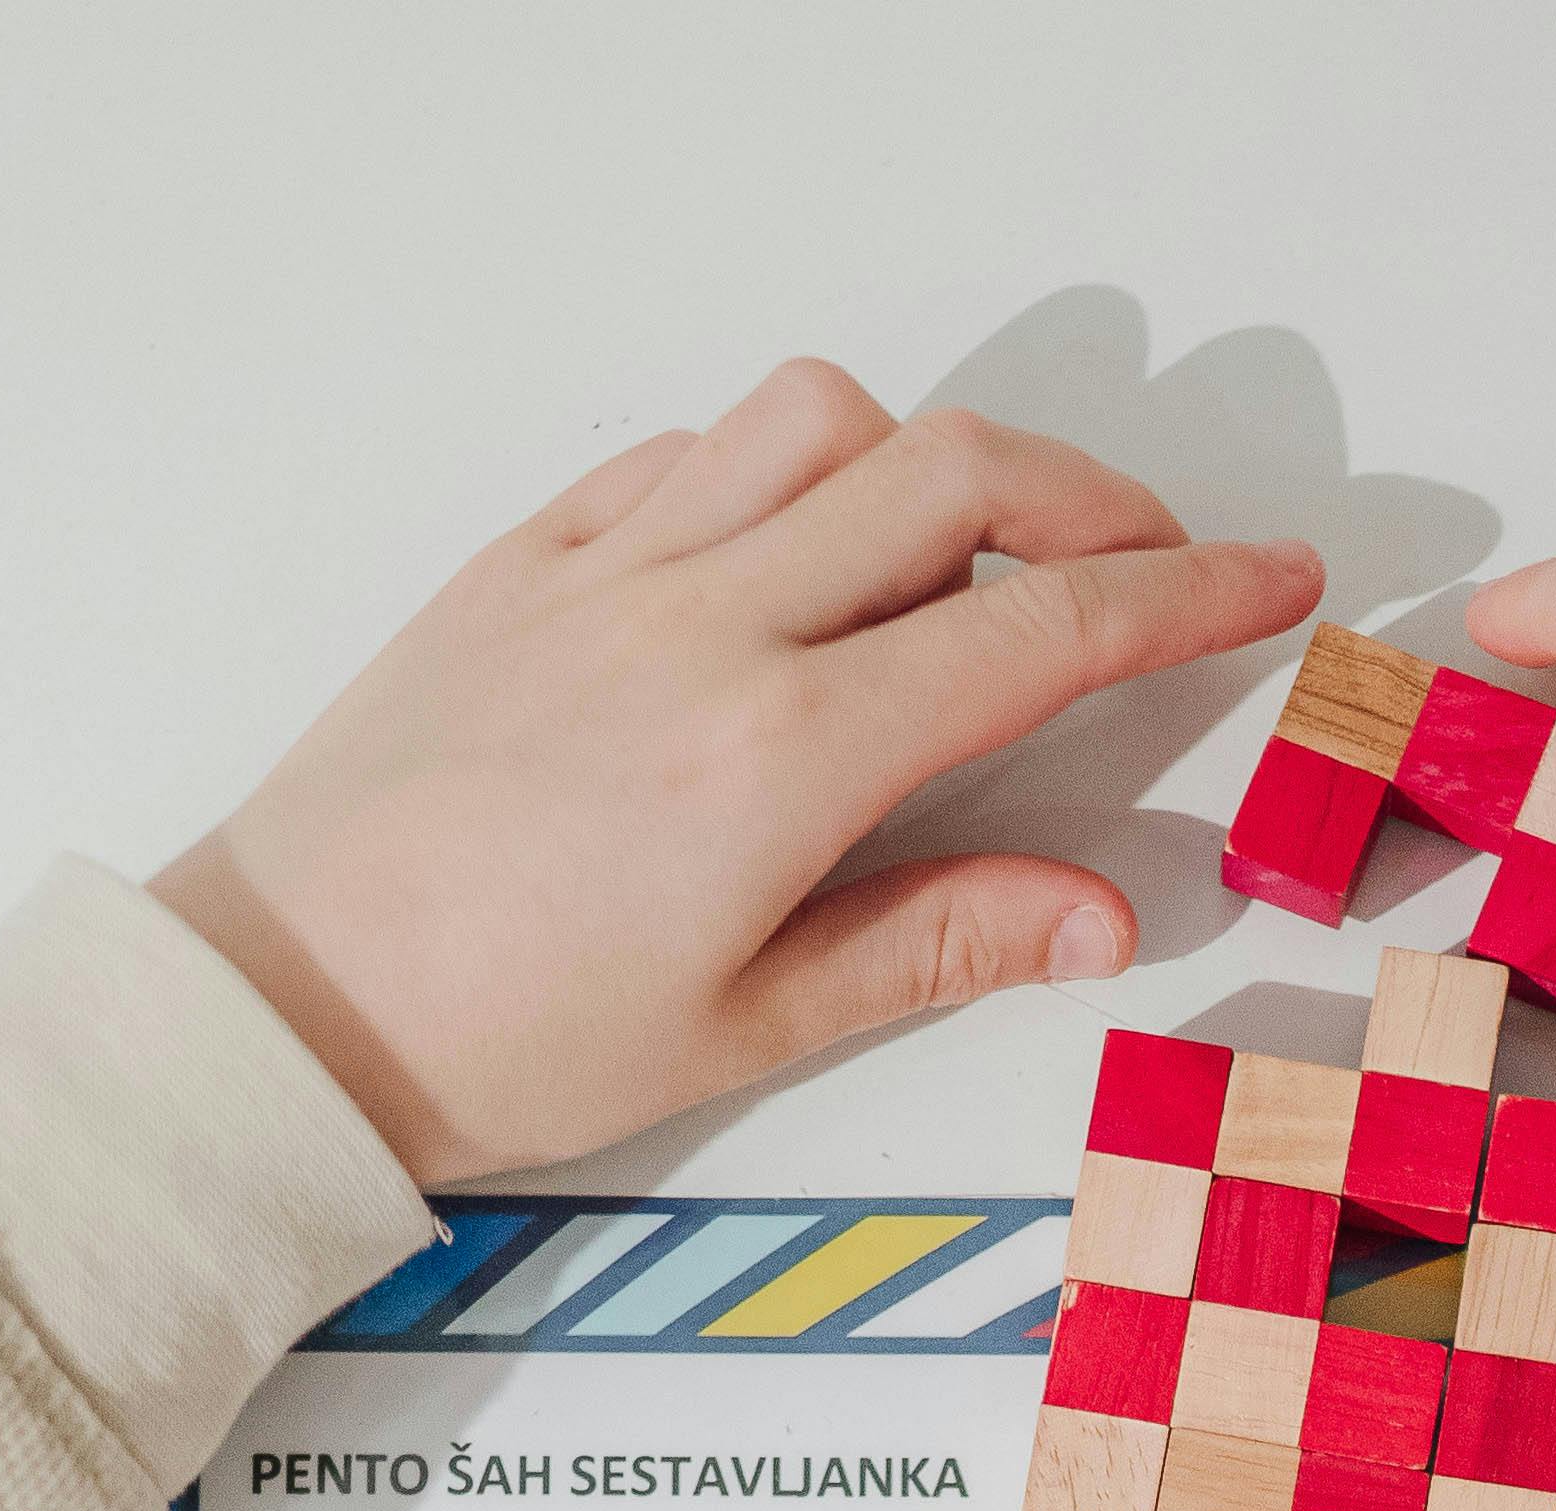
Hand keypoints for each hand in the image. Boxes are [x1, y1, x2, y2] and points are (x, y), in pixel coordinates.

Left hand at [157, 363, 1324, 1187]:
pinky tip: (792, 554)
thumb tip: (1100, 915)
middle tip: (1147, 563)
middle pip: (954, 476)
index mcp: (781, 758)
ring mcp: (606, 578)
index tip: (1269, 580)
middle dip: (1089, 500)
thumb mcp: (748, 1024)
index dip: (1184, 597)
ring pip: (818, 423)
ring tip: (959, 554)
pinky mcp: (521, 566)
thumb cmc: (496, 1043)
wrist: (287, 1010)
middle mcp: (704, 629)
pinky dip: (773, 471)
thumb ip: (938, 943)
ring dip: (923, 460)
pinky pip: (682, 456)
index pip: (1039, 633)